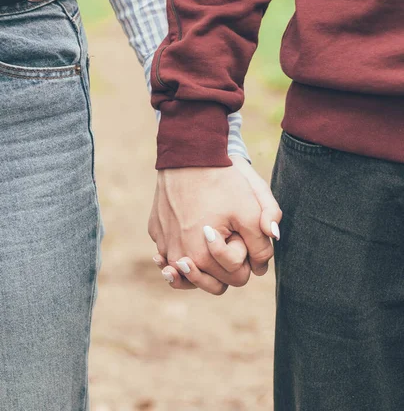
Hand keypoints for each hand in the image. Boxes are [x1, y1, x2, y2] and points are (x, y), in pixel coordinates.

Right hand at [149, 157, 281, 294]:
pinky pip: (172, 247)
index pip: (237, 278)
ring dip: (202, 263)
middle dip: (225, 265)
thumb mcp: (250, 211)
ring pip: (189, 269)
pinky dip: (182, 245)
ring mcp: (162, 244)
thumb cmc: (221, 182)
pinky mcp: (155, 230)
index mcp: (200, 260)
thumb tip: (262, 268)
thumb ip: (262, 244)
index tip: (240, 233)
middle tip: (228, 236)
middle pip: (212, 281)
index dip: (246, 257)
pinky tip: (190, 230)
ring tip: (210, 242)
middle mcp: (177, 258)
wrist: (188, 154)